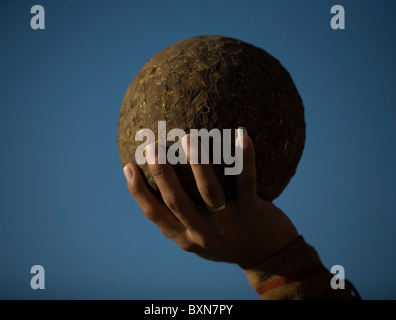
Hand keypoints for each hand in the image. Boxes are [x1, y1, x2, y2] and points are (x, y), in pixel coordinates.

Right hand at [123, 131, 298, 267]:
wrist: (268, 258)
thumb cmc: (228, 240)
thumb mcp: (200, 236)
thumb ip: (183, 216)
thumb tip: (163, 181)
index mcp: (186, 236)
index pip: (155, 214)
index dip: (138, 192)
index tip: (128, 167)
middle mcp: (203, 232)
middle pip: (177, 202)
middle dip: (162, 174)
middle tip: (151, 146)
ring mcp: (228, 223)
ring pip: (209, 191)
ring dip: (198, 163)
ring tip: (190, 137)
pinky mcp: (252, 213)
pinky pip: (246, 182)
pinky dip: (244, 158)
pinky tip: (241, 135)